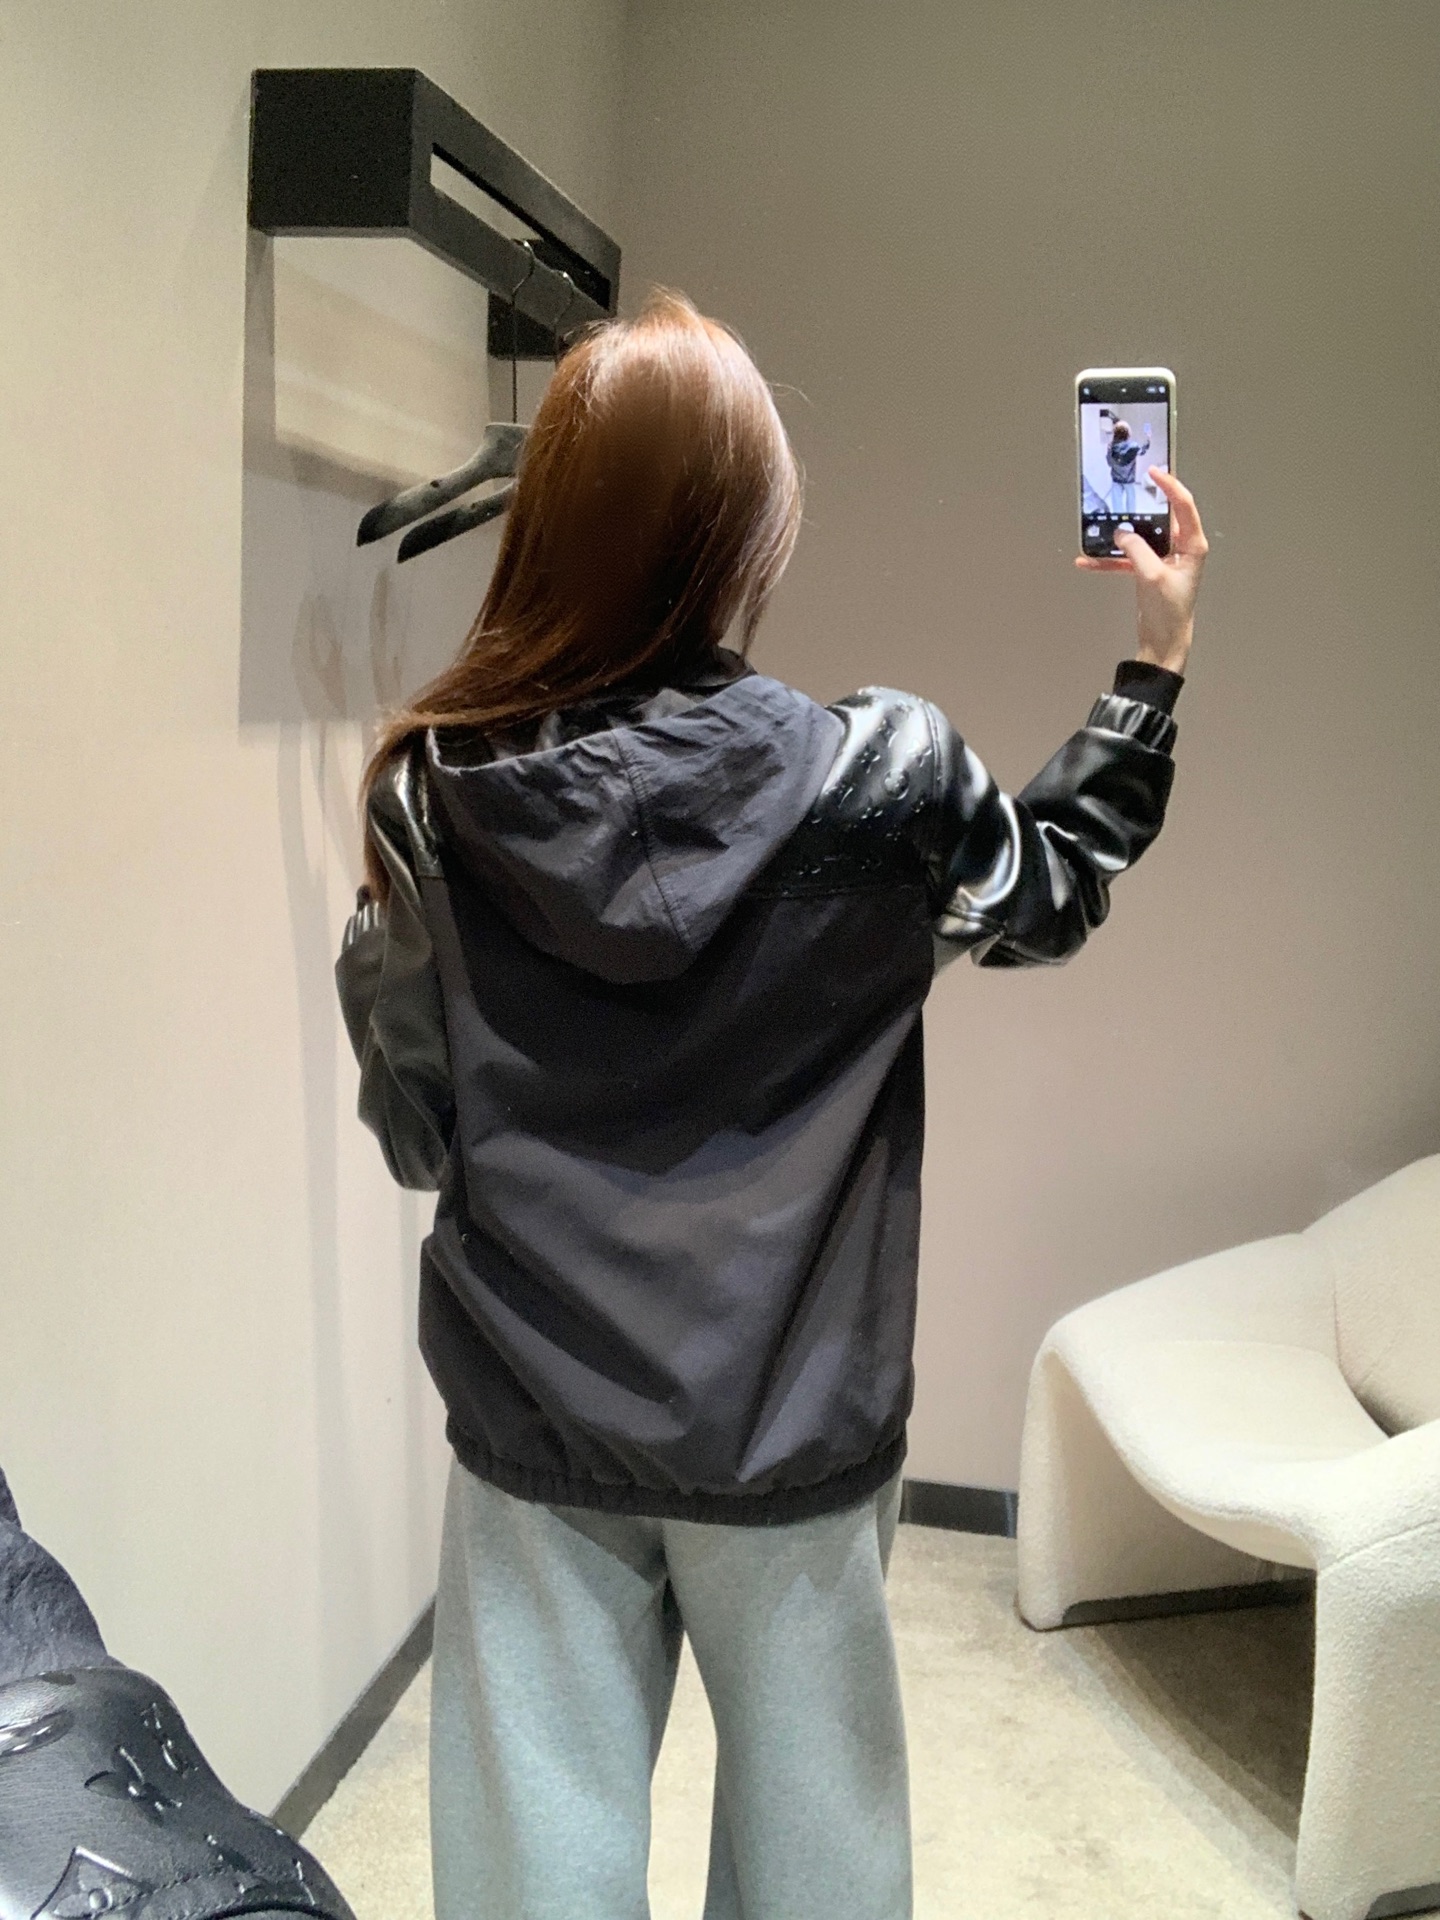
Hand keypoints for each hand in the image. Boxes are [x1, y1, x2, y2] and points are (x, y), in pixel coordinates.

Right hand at [1074, 468, 1207, 674]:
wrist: (1163, 642)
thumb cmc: (1169, 612)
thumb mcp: (1151, 576)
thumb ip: (1136, 549)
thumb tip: (1121, 533)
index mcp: (1192, 545)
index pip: (1183, 505)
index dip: (1169, 486)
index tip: (1153, 472)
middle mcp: (1180, 547)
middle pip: (1159, 517)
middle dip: (1139, 508)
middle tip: (1124, 495)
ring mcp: (1163, 558)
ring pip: (1140, 536)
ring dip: (1119, 536)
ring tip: (1101, 528)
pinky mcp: (1148, 570)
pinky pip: (1126, 558)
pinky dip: (1109, 560)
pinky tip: (1088, 561)